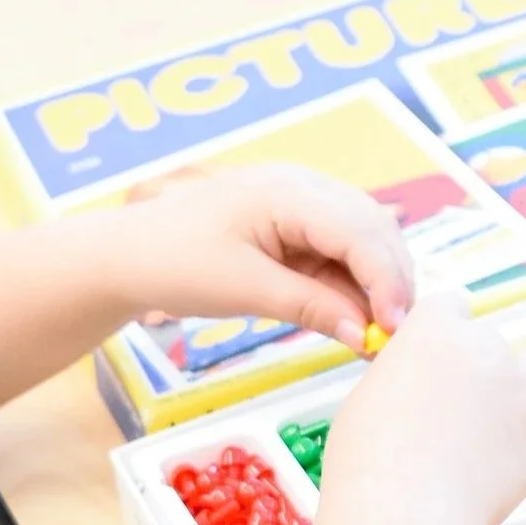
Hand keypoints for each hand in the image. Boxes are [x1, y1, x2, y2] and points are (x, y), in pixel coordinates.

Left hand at [110, 165, 413, 353]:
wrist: (131, 254)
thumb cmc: (175, 262)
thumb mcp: (244, 291)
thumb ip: (310, 308)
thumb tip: (364, 334)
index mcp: (287, 191)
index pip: (360, 231)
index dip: (386, 280)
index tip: (394, 328)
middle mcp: (304, 186)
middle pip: (374, 229)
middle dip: (391, 282)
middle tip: (395, 338)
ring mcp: (302, 202)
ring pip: (363, 242)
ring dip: (375, 287)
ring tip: (376, 336)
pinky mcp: (297, 225)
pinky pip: (339, 253)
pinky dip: (352, 287)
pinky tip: (354, 322)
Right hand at [319, 292, 525, 524]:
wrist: (402, 512)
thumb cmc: (369, 462)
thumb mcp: (368, 396)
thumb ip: (405, 377)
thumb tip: (416, 386)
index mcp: (436, 329)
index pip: (453, 308)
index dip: (447, 335)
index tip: (441, 358)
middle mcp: (485, 349)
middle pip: (493, 342)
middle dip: (479, 368)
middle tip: (456, 408)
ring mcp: (519, 392)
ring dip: (522, 386)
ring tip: (494, 421)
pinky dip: (525, 441)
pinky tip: (495, 463)